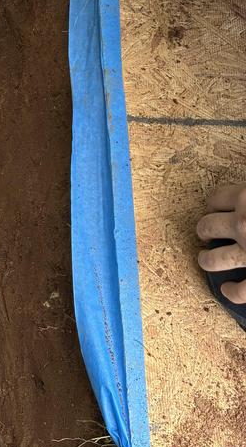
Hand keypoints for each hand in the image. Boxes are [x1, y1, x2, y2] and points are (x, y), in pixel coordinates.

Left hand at [197, 183, 245, 302]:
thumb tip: (245, 153)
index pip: (216, 199)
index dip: (215, 204)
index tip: (217, 207)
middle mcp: (242, 225)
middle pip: (207, 226)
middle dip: (205, 231)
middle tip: (207, 234)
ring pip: (214, 260)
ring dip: (207, 261)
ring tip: (206, 260)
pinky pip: (241, 290)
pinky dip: (233, 293)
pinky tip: (228, 290)